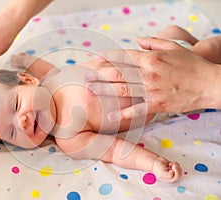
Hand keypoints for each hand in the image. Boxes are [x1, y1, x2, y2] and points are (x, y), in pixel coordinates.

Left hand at [86, 37, 219, 120]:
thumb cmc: (192, 65)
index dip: (107, 57)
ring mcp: (152, 89)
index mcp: (151, 58)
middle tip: (85, 76)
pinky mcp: (158, 104)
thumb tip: (137, 40)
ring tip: (90, 90)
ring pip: (123, 89)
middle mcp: (148, 73)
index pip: (124, 56)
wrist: (210, 84)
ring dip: (104, 90)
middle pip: (118, 73)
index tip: (95, 60)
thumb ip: (153, 42)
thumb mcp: (174, 47)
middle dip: (99, 74)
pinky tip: (110, 116)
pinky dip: (123, 114)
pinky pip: (137, 109)